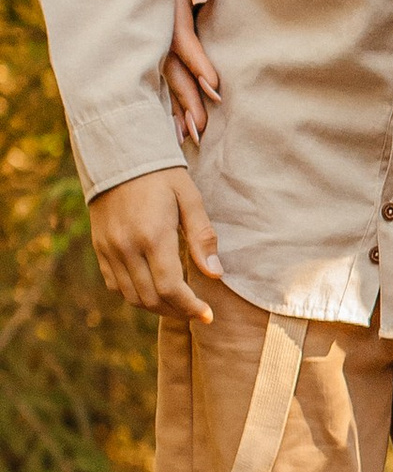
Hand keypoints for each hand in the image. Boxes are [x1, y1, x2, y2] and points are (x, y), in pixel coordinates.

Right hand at [90, 170, 224, 321]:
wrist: (119, 156)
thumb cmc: (162, 175)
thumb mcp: (190, 198)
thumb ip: (202, 237)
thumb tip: (215, 274)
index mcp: (153, 235)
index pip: (171, 288)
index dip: (191, 308)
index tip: (208, 315)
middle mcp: (126, 247)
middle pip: (151, 299)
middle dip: (177, 311)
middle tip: (197, 311)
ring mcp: (109, 250)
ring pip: (132, 297)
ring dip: (157, 307)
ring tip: (179, 304)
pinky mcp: (99, 248)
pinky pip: (115, 285)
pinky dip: (135, 295)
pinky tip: (153, 290)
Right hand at [164, 0, 226, 143]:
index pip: (180, 31)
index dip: (195, 61)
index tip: (215, 87)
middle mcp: (164, 4)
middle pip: (167, 57)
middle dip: (183, 93)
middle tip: (201, 129)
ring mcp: (169, 14)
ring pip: (167, 64)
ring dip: (178, 98)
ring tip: (190, 134)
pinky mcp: (181, 20)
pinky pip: (173, 59)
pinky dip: (178, 87)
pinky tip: (182, 115)